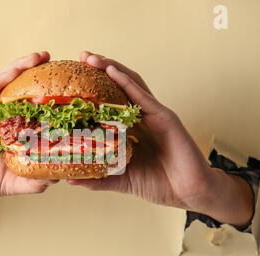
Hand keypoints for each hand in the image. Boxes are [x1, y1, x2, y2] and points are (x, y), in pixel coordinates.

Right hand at [0, 52, 57, 208]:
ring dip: (21, 68)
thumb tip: (57, 178)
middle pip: (19, 91)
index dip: (48, 98)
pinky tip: (14, 70)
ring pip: (3, 84)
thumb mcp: (12, 183)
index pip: (30, 109)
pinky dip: (1, 80)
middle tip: (58, 63)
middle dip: (37, 75)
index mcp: (9, 131)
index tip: (69, 89)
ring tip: (40, 57)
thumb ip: (33, 181)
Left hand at [68, 51, 253, 226]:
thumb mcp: (121, 180)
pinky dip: (127, 83)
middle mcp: (142, 118)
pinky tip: (112, 72)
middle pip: (119, 87)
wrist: (189, 193)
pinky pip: (143, 97)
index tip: (72, 79)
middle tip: (81, 57)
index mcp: (132, 130)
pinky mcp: (165, 118)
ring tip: (92, 59)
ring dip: (111, 69)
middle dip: (100, 70)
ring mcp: (154, 115)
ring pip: (130, 85)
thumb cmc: (159, 185)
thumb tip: (70, 180)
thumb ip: (98, 178)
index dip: (93, 90)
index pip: (110, 103)